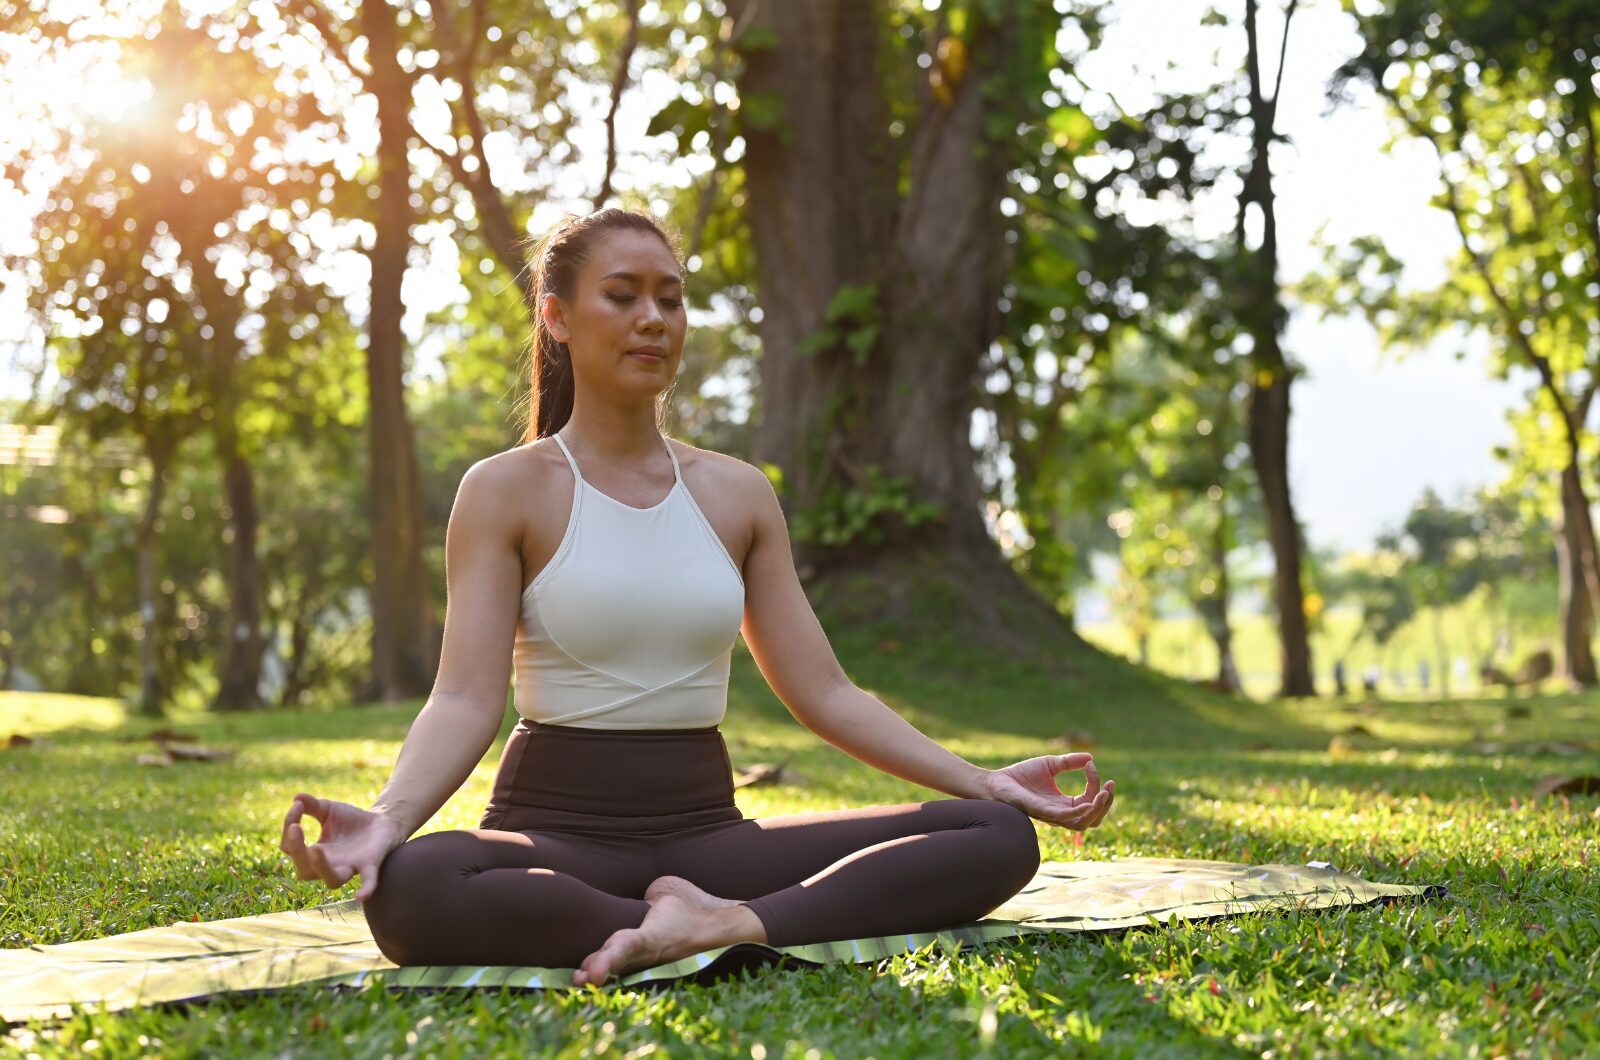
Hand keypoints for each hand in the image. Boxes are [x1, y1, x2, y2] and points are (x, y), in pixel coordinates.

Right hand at [279, 793, 407, 901]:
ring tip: (314, 849)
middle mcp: (329, 864)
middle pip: (305, 870)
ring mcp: (350, 866)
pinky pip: (368, 880)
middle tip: (296, 828)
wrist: (382, 821)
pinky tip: (361, 895)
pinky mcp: (370, 863)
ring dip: (321, 866)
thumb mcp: (329, 809)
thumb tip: (296, 798)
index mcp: (314, 852)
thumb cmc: (351, 821)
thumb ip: (312, 805)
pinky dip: (366, 888)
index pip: (290, 847)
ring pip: (332, 880)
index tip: (298, 806)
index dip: (289, 826)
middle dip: (297, 850)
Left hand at [982, 752, 1114, 830]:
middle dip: (1106, 803)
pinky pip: (1063, 819)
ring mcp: (1050, 815)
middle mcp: (1060, 813)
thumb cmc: (1020, 776)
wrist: (995, 781)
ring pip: (1082, 823)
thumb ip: (1069, 762)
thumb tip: (1090, 757)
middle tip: (1110, 785)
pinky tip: (1088, 802)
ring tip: (1104, 793)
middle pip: (1092, 818)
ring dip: (1097, 809)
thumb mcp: (1050, 764)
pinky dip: (1078, 812)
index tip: (1091, 765)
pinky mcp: (1040, 811)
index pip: (1089, 800)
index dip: (1095, 783)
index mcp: (1064, 804)